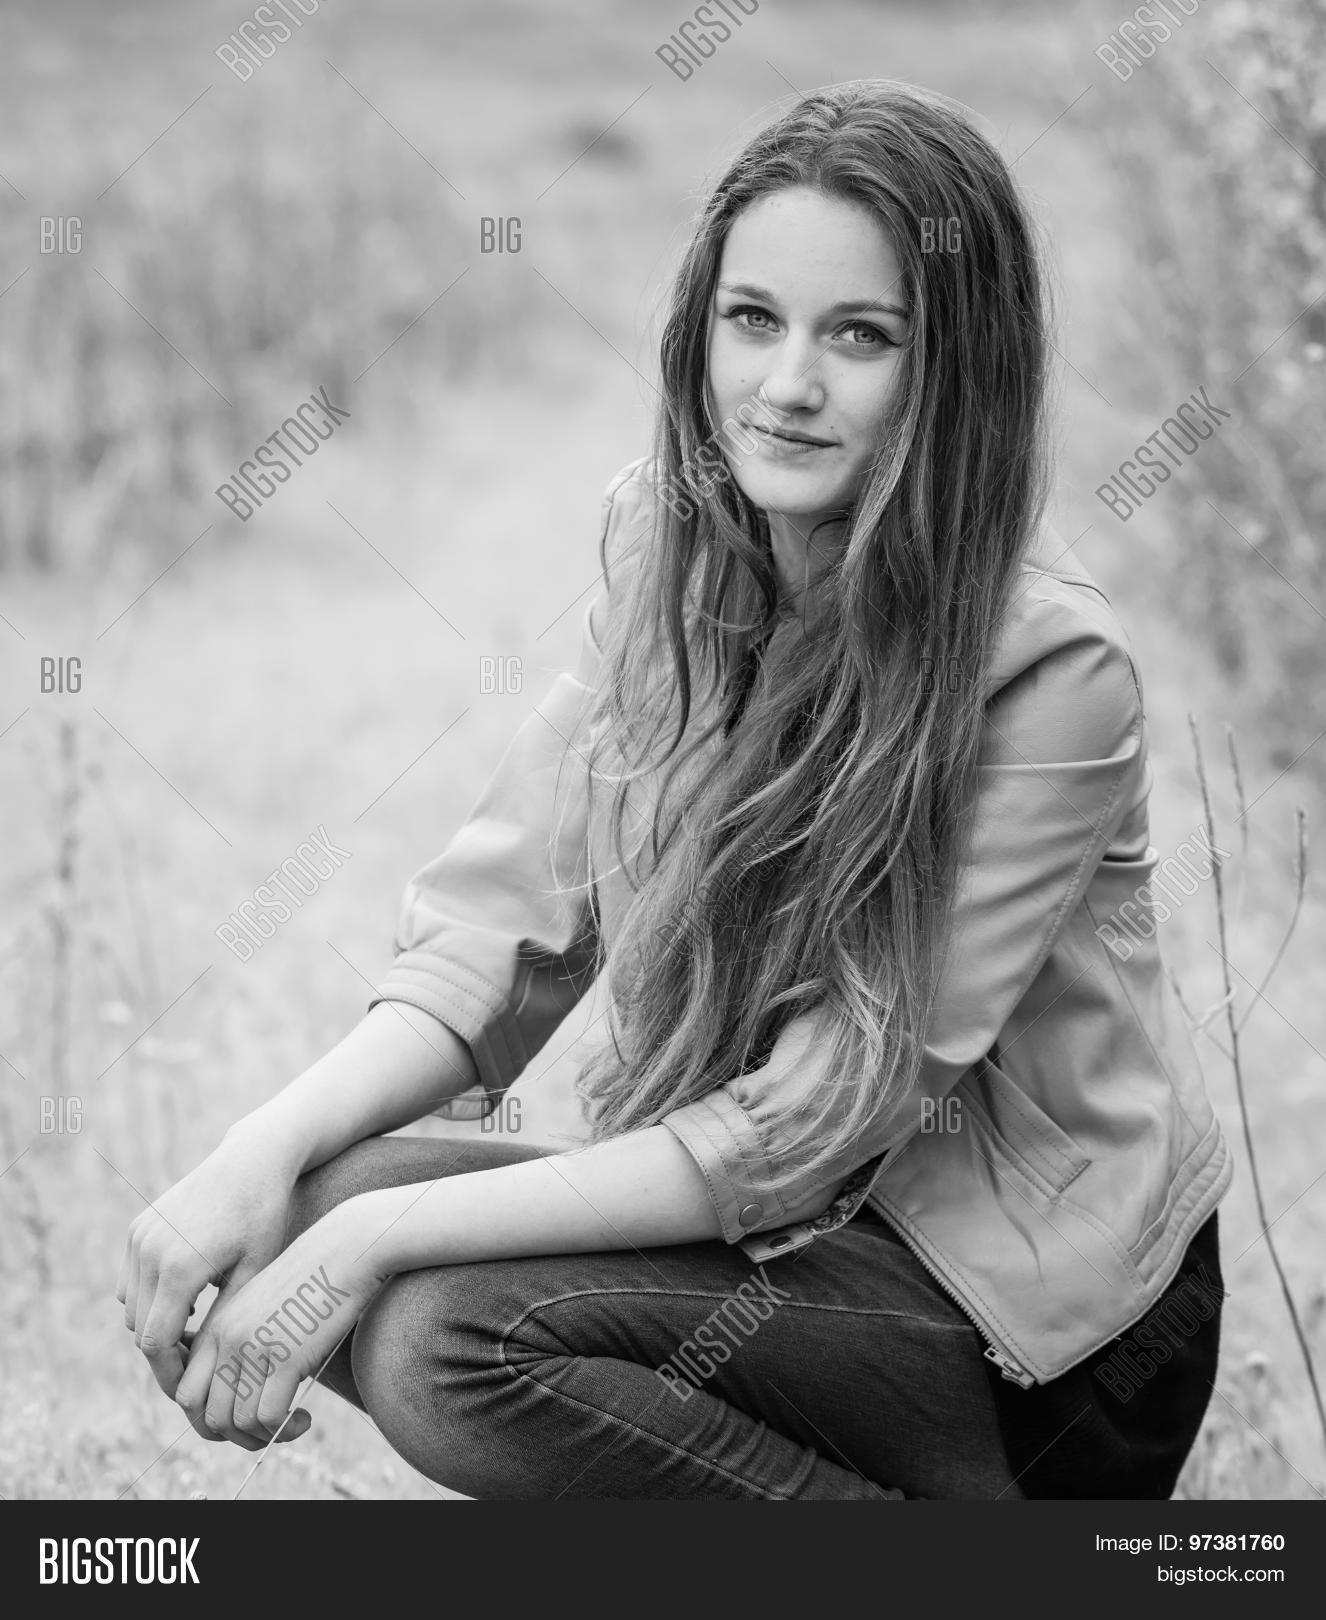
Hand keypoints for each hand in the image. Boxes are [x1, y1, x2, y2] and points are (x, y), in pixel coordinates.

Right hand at [116, 1121, 302, 1438]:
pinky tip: (187, 1297)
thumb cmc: (264, 1216)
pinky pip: (132, 1279)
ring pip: (132, 1306)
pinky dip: (151, 1295)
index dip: (171, 1371)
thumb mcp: (254, 1273)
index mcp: (179, 1268)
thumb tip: (204, 1373)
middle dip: (163, 1351)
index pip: (156, 1343)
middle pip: (140, 1328)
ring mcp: (140, 1236)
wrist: (252, 1158)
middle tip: (195, 1364)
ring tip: (196, 1330)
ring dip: (156, 1322)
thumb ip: (224, 1322)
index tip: (191, 1387)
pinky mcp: (138, 1226)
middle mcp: (150, 1251)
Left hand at [174, 1197, 388, 1448]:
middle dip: (230, 1437)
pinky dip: (285, 1430)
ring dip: (261, 1438)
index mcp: (216, 1326)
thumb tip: (241, 1403)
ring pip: (235, 1424)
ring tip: (290, 1427)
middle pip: (203, 1415)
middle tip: (262, 1433)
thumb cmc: (313, 1281)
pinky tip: (305, 1420)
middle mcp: (226, 1339)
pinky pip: (269, 1418)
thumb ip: (244, 1346)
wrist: (347, 1249)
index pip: (186, 1392)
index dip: (208, 1418)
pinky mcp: (284, 1357)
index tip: (242, 1419)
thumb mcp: (266, 1310)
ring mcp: (252, 1348)